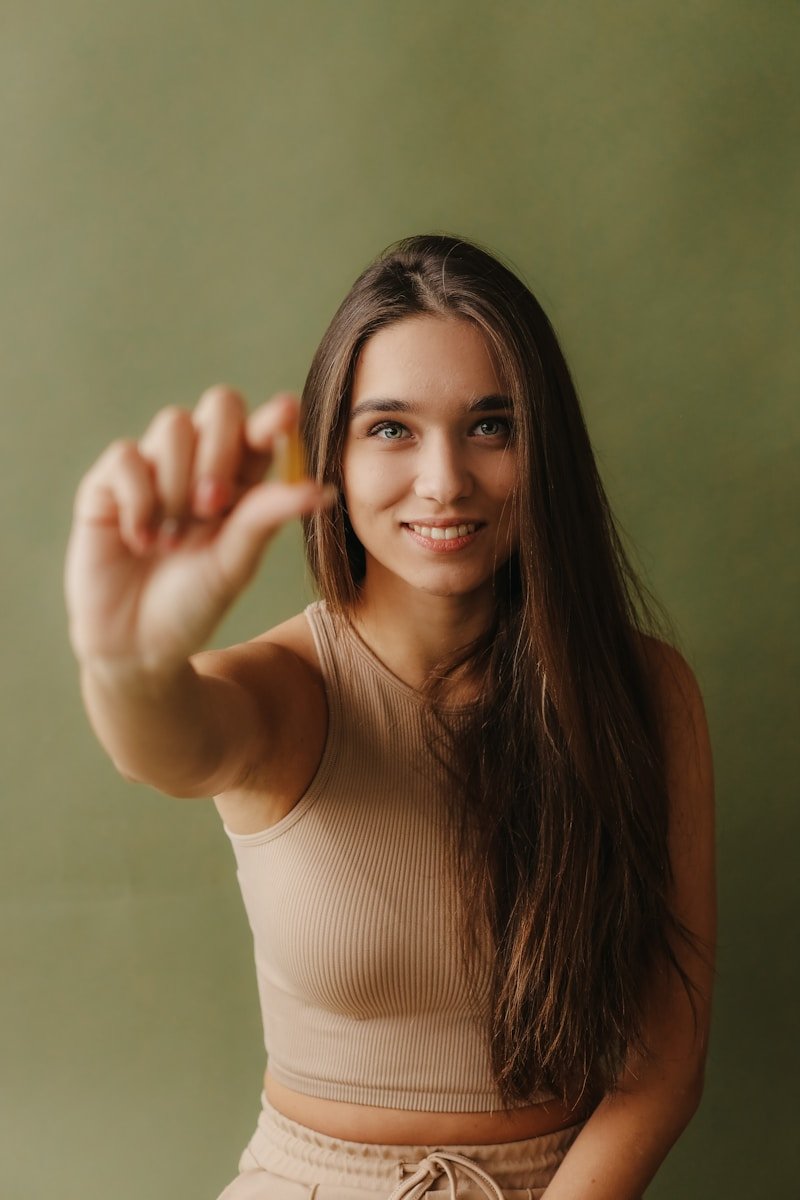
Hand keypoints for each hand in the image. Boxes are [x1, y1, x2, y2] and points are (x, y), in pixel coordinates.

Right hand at [64, 386, 334, 673]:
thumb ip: (267, 517)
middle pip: (220, 405)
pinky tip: (139, 542)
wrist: (137, 645)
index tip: (286, 414)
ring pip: (174, 425)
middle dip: (221, 449)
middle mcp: (198, 465)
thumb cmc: (193, 604)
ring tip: (172, 541)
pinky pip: (127, 456)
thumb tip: (321, 491)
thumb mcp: (235, 563)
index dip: (272, 418)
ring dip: (178, 484)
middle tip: (213, 506)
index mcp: (240, 481)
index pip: (259, 431)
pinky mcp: (108, 483)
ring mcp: (153, 469)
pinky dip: (138, 500)